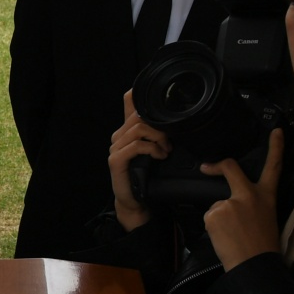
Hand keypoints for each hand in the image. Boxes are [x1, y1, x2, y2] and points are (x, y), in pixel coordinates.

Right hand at [107, 89, 170, 231]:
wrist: (134, 200)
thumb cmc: (146, 175)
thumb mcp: (155, 150)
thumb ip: (160, 134)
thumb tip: (178, 119)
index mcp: (126, 130)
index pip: (129, 101)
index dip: (140, 93)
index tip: (160, 97)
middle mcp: (118, 135)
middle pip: (139, 114)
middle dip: (160, 125)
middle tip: (170, 140)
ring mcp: (115, 147)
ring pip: (139, 129)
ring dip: (159, 138)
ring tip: (166, 150)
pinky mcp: (116, 160)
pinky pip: (136, 146)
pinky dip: (152, 149)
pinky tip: (160, 156)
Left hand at [201, 130, 287, 270]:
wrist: (254, 264)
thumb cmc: (262, 245)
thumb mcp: (265, 217)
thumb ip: (250, 204)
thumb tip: (230, 203)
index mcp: (267, 196)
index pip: (273, 167)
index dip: (275, 147)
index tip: (276, 131)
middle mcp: (249, 194)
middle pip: (230, 169)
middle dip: (218, 165)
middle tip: (206, 167)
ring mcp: (230, 202)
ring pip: (216, 205)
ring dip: (219, 218)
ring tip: (232, 235)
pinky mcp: (215, 212)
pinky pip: (209, 217)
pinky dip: (213, 226)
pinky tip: (224, 237)